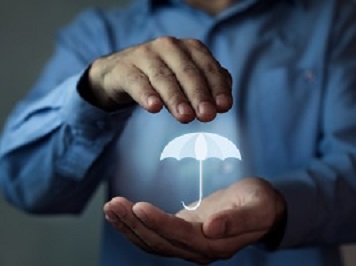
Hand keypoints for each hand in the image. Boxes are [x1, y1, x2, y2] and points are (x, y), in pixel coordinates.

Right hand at [86, 36, 232, 122]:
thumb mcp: (186, 80)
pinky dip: (146, 94)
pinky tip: (153, 107)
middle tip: (207, 115)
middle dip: (199, 94)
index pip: (208, 68)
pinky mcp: (124, 69)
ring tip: (185, 116)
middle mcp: (169, 47)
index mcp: (190, 48)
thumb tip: (222, 103)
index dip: (218, 87)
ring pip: (163, 77)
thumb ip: (208, 87)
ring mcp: (145, 55)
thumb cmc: (162, 77)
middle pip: (187, 72)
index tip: (224, 106)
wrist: (119, 72)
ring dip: (176, 98)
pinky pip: (136, 82)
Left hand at [103, 177, 285, 263]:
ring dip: (129, 226)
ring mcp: (188, 245)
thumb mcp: (256, 208)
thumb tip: (212, 228)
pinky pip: (155, 234)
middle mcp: (198, 251)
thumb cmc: (260, 204)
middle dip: (134, 224)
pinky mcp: (182, 234)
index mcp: (215, 246)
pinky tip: (121, 213)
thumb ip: (236, 221)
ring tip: (110, 207)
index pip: (181, 236)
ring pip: (152, 242)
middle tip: (114, 204)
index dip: (159, 224)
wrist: (260, 208)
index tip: (138, 207)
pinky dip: (136, 225)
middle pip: (160, 242)